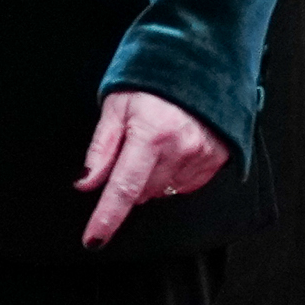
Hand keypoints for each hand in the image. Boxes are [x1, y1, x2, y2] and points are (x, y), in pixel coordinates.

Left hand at [76, 88, 231, 248]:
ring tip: (158, 142)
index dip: (106, 218)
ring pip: (163, 191)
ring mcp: (202, 155)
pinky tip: (175, 149)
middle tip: (133, 148)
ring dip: (152, 178)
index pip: (123, 188)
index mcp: (150, 134)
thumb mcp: (116, 107)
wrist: (200, 63)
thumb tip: (87, 183)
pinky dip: (174, 175)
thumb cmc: (153, 82)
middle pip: (141, 193)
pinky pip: (186, 185)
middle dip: (129, 181)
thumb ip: (101, 148)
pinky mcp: (218, 159)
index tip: (94, 240)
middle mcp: (180, 148)